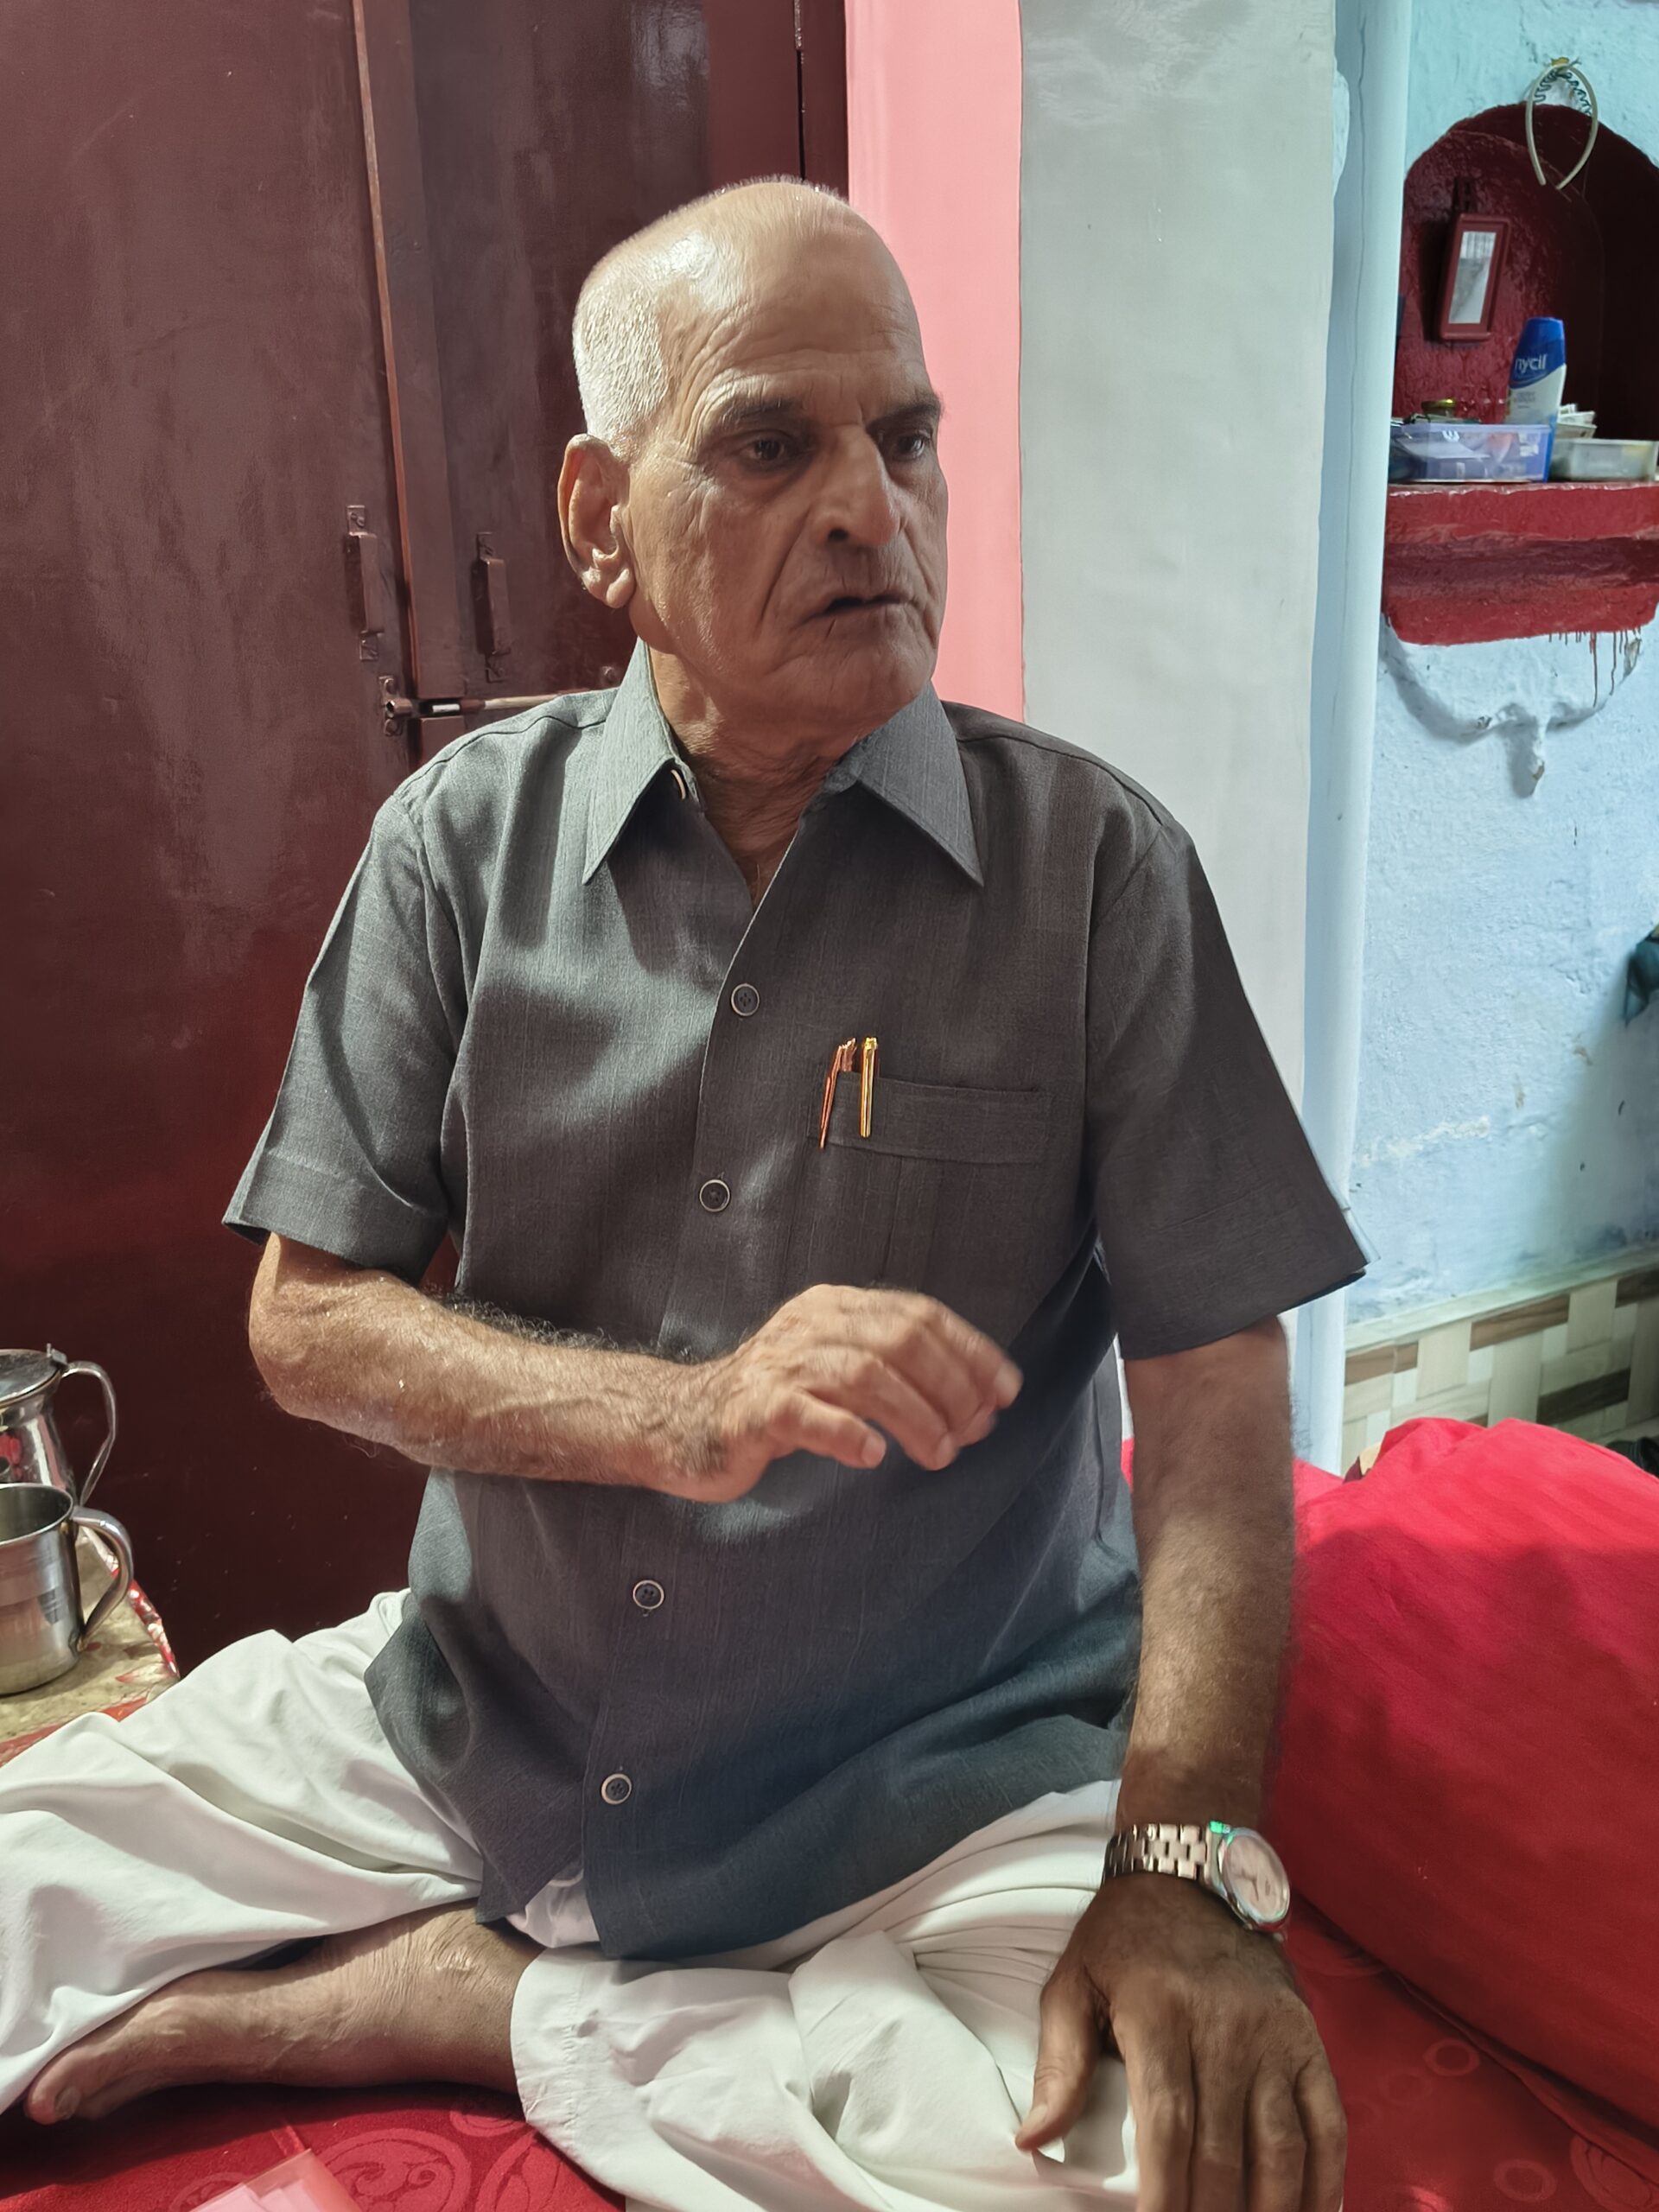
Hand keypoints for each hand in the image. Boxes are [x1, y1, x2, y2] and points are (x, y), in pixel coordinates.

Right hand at [646, 1285, 1021, 1501]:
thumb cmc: (775, 1402)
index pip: (918, 1315)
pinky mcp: (753, 1409)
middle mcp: (810, 1324)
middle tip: (973, 1431)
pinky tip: (872, 1456)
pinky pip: (805, 1414)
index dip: (970, 1352)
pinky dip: (845, 1432)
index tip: (1006, 1391)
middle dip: (950, 1387)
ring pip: (863, 1374)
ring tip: (940, 1453)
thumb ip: (897, 1376)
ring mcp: (779, 1364)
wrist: (683, 1422)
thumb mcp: (836, 1370)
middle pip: (899, 1340)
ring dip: (914, 1415)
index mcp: (836, 1307)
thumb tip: (976, 1408)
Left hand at [1019, 1876, 1344, 2211]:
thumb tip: (1032, 2138)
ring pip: (1280, 2144)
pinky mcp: (1307, 2038)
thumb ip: (1057, 2065)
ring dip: (1270, 2208)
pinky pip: (1328, 2121)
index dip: (1164, 2193)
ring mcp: (1272, 2034)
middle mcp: (1223, 2026)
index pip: (1168, 2125)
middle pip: (1223, 2147)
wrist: (1189, 1873)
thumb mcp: (1072, 1984)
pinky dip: (1326, 2179)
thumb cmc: (1121, 1940)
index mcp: (1159, 2014)